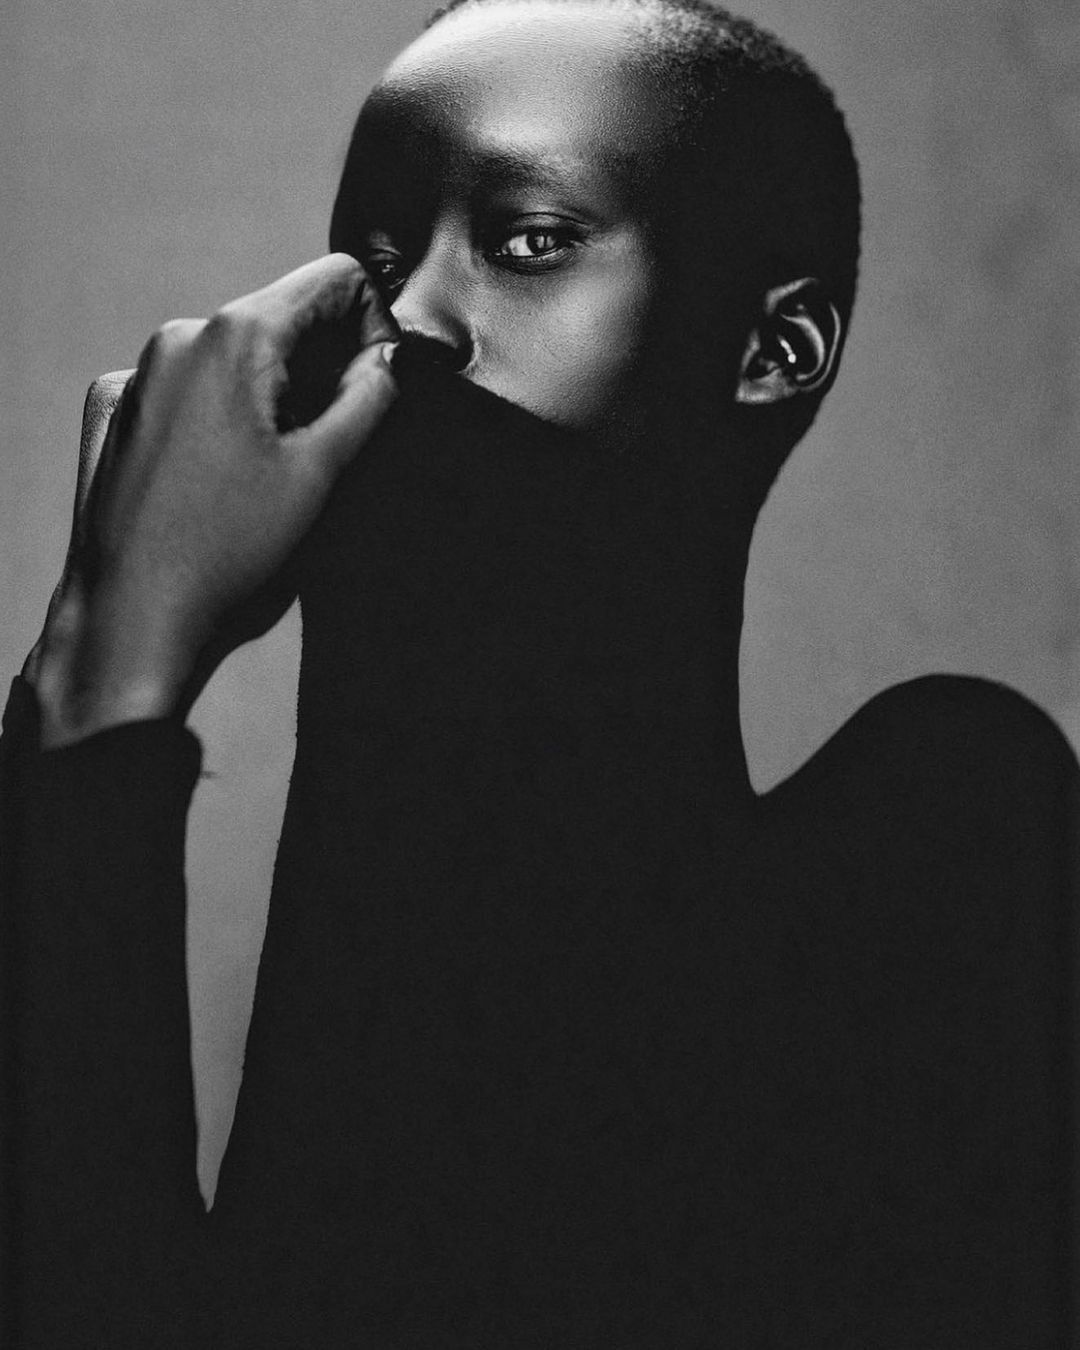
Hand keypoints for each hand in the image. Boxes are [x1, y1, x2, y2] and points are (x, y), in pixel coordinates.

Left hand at [29, 253, 398, 747]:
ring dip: (274, 397)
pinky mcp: (118, 409)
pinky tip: (224, 478)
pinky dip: (223, 416)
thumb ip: (366, 399)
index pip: (334, 280)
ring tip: (274, 475)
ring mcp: (141, 371)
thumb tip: (386, 359)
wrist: (131, 615)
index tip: (374, 390)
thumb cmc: (224, 552)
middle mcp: (180, 336)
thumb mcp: (320, 473)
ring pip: (237, 356)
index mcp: (236, 336)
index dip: (372, 328)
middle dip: (321, 369)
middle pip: (283, 320)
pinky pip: (192, 388)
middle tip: (330, 446)